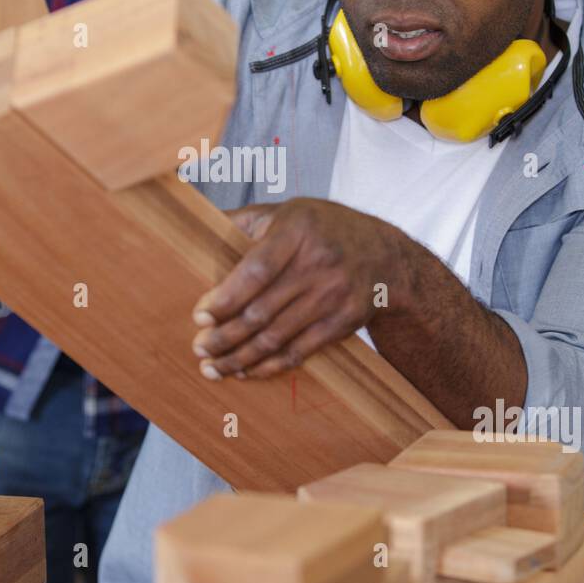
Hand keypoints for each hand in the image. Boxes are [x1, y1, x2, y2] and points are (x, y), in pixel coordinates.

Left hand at [190, 198, 401, 378]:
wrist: (386, 255)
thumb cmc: (324, 229)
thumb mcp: (288, 212)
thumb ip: (244, 220)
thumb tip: (197, 225)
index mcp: (297, 230)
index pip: (256, 270)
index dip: (225, 298)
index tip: (200, 315)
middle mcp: (318, 263)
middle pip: (262, 310)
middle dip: (225, 336)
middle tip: (199, 348)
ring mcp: (334, 295)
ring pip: (277, 336)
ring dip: (240, 357)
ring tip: (214, 366)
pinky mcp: (343, 322)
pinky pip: (299, 351)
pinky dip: (269, 366)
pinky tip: (246, 371)